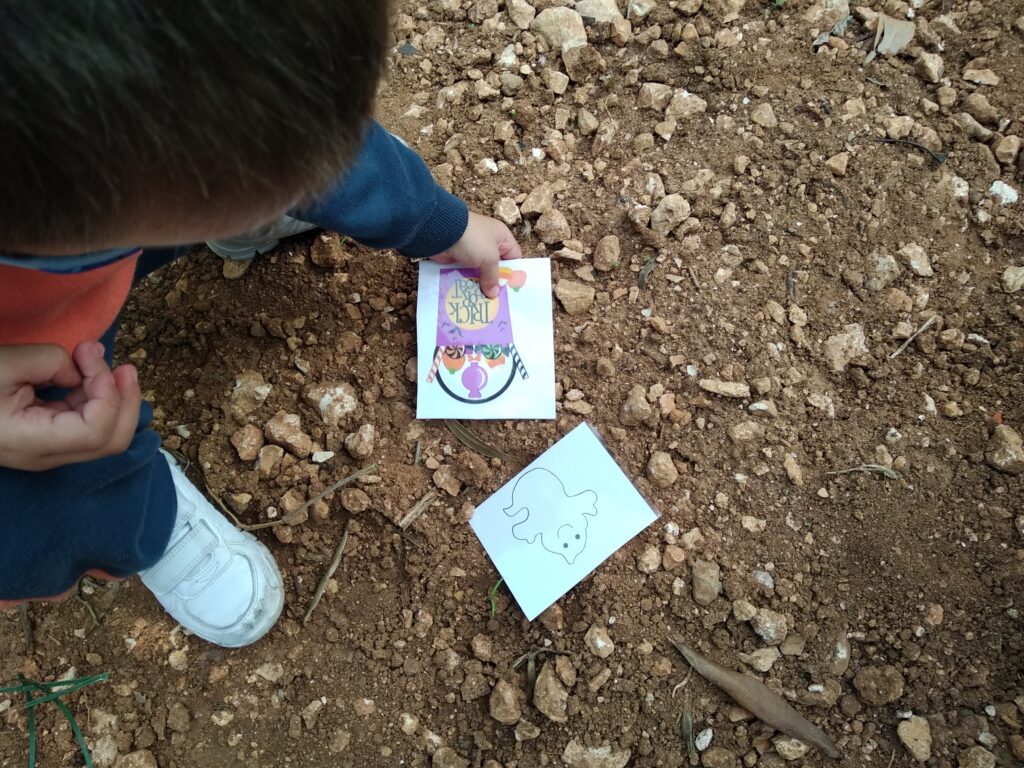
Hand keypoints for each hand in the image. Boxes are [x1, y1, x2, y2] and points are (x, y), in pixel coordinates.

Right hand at [0, 342, 141, 470]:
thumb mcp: (3, 364)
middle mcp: (46, 456)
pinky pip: (88, 425)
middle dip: (127, 401)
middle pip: (112, 441)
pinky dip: (98, 399)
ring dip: (115, 398)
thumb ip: (50, 362)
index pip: (96, 431)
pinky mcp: (48, 440)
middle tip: (125, 366)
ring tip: (102, 362)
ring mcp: (49, 451)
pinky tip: (90, 374)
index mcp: (32, 443)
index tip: (87, 353)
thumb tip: (82, 369)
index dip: (106, 391)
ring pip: (105, 435)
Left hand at [430, 212, 522, 297]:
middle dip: (496, 282)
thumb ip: (493, 277)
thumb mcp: (489, 258)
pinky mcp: (458, 257)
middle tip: (499, 300)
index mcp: (501, 237)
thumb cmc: (473, 240)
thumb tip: (493, 294)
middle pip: (496, 267)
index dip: (514, 272)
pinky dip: (467, 282)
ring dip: (480, 284)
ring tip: (484, 302)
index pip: (514, 256)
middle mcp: (488, 243)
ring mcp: (472, 251)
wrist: (442, 231)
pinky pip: (466, 273)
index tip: (513, 289)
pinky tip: (470, 295)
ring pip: (480, 272)